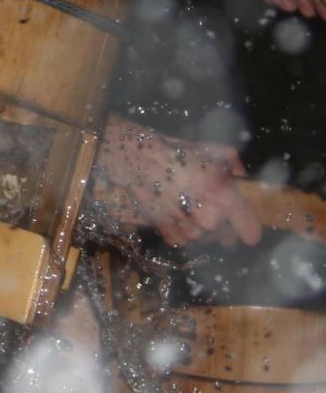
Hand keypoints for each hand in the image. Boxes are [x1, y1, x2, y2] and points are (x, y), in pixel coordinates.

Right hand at [95, 117, 261, 246]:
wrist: (141, 161)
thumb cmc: (179, 154)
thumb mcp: (214, 151)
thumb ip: (235, 164)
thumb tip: (242, 177)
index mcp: (225, 198)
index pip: (250, 231)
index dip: (249, 229)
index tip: (245, 226)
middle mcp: (209, 219)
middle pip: (228, 238)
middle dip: (224, 227)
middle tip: (212, 210)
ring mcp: (188, 229)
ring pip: (205, 240)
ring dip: (202, 230)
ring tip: (192, 210)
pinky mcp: (168, 233)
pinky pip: (183, 241)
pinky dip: (182, 232)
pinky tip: (178, 217)